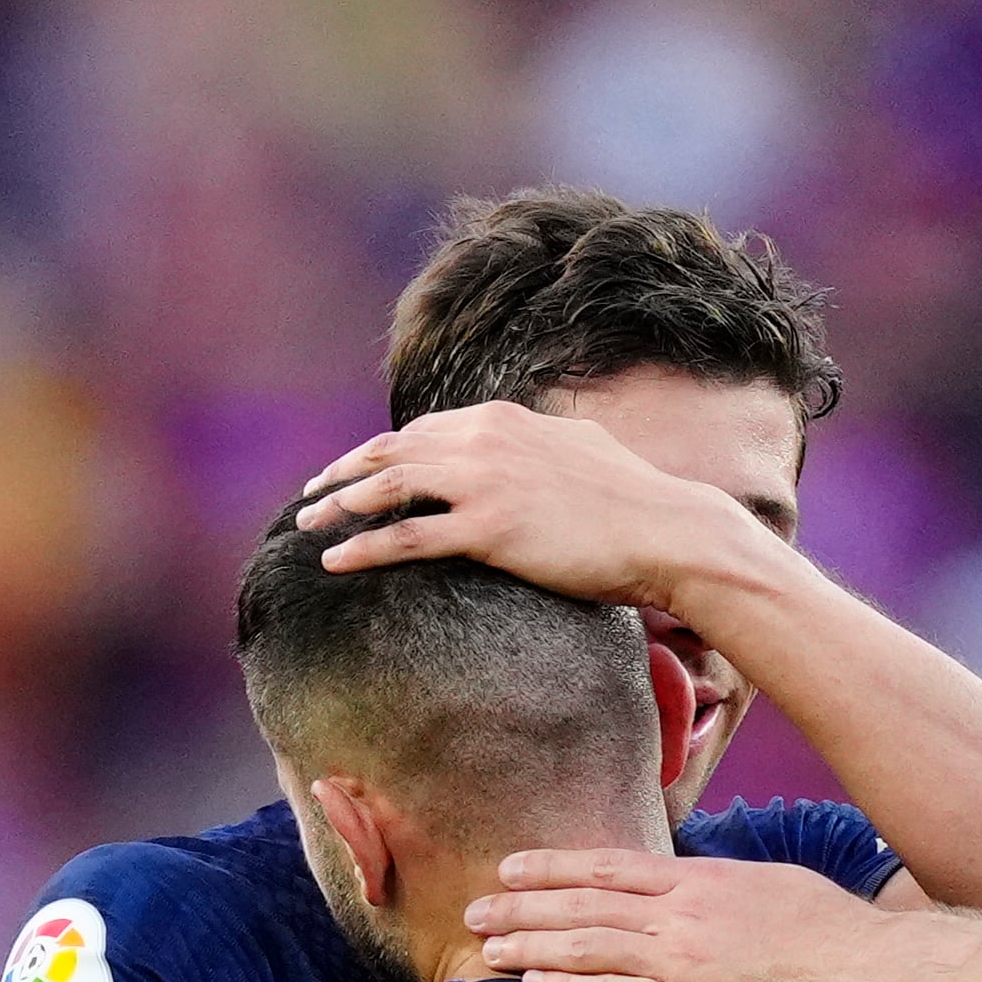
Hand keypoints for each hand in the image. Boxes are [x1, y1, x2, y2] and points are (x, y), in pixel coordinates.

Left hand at [297, 403, 753, 611]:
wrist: (671, 533)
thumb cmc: (639, 502)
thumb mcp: (585, 449)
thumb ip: (546, 443)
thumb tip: (542, 440)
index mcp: (504, 420)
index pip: (423, 430)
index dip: (381, 452)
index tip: (356, 471)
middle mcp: (485, 441)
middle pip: (392, 452)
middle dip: (344, 472)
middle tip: (313, 494)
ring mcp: (485, 483)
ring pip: (389, 488)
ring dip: (341, 505)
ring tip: (309, 525)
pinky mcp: (490, 530)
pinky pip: (408, 538)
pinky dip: (363, 547)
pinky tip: (335, 561)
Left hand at [473, 852, 911, 981]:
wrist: (868, 975)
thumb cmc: (838, 933)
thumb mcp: (776, 886)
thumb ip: (728, 887)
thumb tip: (705, 888)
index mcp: (701, 881)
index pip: (609, 868)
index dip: (553, 867)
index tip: (513, 869)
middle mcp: (679, 914)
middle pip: (581, 905)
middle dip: (522, 907)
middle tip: (476, 910)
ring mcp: (679, 961)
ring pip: (584, 947)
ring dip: (529, 947)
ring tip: (488, 950)